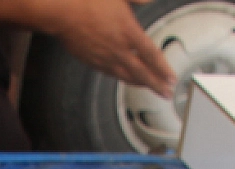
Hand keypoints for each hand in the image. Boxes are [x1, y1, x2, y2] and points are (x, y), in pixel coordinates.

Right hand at [44, 0, 176, 97]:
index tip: (171, 78)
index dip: (163, 69)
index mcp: (128, 31)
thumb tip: (148, 0)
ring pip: (127, 76)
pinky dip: (122, 78)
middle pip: (142, 72)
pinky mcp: (92, 61)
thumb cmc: (88, 0)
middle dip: (156, 84)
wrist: (63, 12)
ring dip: (140, 84)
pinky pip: (111, 73)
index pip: (151, 55)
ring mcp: (105, 57)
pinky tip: (126, 79)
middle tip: (166, 93)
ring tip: (150, 88)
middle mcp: (118, 49)